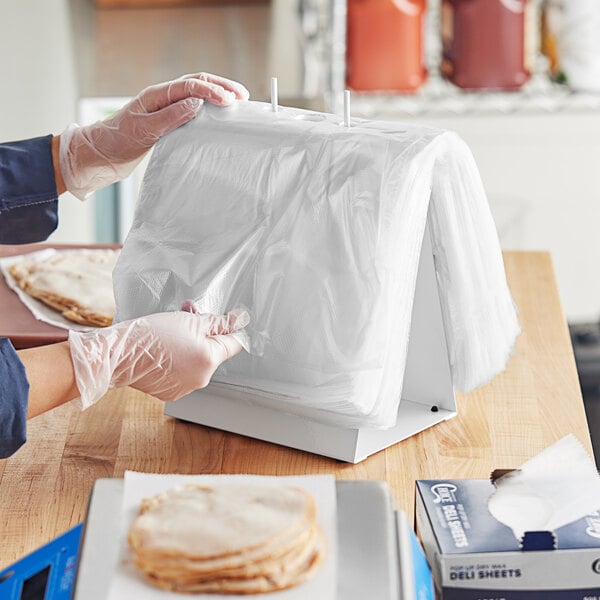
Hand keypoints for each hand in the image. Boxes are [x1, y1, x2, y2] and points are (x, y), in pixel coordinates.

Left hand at [58, 73, 248, 198]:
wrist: (99, 158)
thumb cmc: (116, 143)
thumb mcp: (144, 130)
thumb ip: (171, 116)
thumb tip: (196, 103)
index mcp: (155, 96)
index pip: (189, 86)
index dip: (212, 90)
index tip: (230, 100)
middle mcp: (161, 100)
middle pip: (196, 84)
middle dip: (220, 87)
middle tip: (241, 96)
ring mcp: (164, 111)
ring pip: (194, 97)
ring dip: (215, 97)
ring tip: (235, 104)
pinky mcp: (165, 125)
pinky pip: (190, 113)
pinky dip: (207, 113)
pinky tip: (217, 120)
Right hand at [68, 309, 248, 409]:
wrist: (119, 354)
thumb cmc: (151, 335)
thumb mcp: (190, 321)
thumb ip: (218, 322)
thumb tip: (239, 320)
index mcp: (210, 360)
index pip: (233, 344)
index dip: (228, 329)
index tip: (223, 319)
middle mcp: (201, 378)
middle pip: (212, 351)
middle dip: (202, 332)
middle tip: (186, 316)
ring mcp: (185, 388)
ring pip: (196, 361)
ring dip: (188, 345)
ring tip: (169, 331)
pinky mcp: (170, 392)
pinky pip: (181, 372)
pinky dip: (175, 360)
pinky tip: (161, 349)